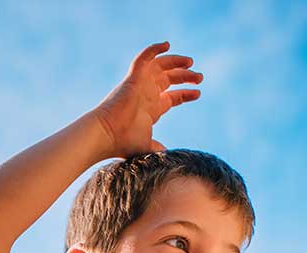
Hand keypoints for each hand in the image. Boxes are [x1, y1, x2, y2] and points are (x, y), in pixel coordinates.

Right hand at [91, 42, 201, 156]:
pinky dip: (153, 49)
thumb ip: (157, 148)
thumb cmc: (124, 143)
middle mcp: (146, 94)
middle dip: (185, 76)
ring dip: (176, 62)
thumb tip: (166, 154)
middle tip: (199, 77)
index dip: (185, 93)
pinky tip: (166, 44)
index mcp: (151, 109)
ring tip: (191, 63)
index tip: (198, 93)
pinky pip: (143, 58)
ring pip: (160, 66)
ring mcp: (140, 85)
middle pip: (169, 79)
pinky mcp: (134, 78)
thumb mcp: (147, 146)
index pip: (171, 96)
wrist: (107, 135)